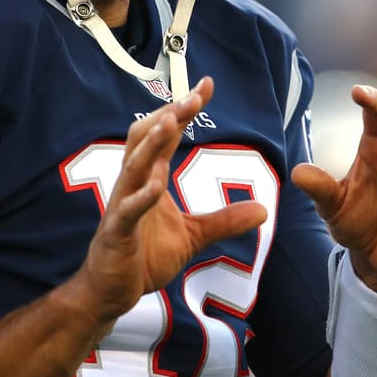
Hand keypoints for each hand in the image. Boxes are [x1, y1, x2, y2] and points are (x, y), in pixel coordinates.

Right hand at [74, 77, 267, 320]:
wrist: (112, 291)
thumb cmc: (145, 257)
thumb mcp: (194, 236)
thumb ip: (225, 221)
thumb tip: (264, 210)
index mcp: (151, 178)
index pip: (167, 134)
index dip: (185, 109)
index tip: (207, 84)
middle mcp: (134, 184)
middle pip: (147, 138)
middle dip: (169, 114)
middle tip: (194, 95)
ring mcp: (122, 205)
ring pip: (133, 166)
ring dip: (151, 143)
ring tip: (170, 121)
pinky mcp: (116, 233)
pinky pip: (127, 211)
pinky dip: (140, 198)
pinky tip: (155, 188)